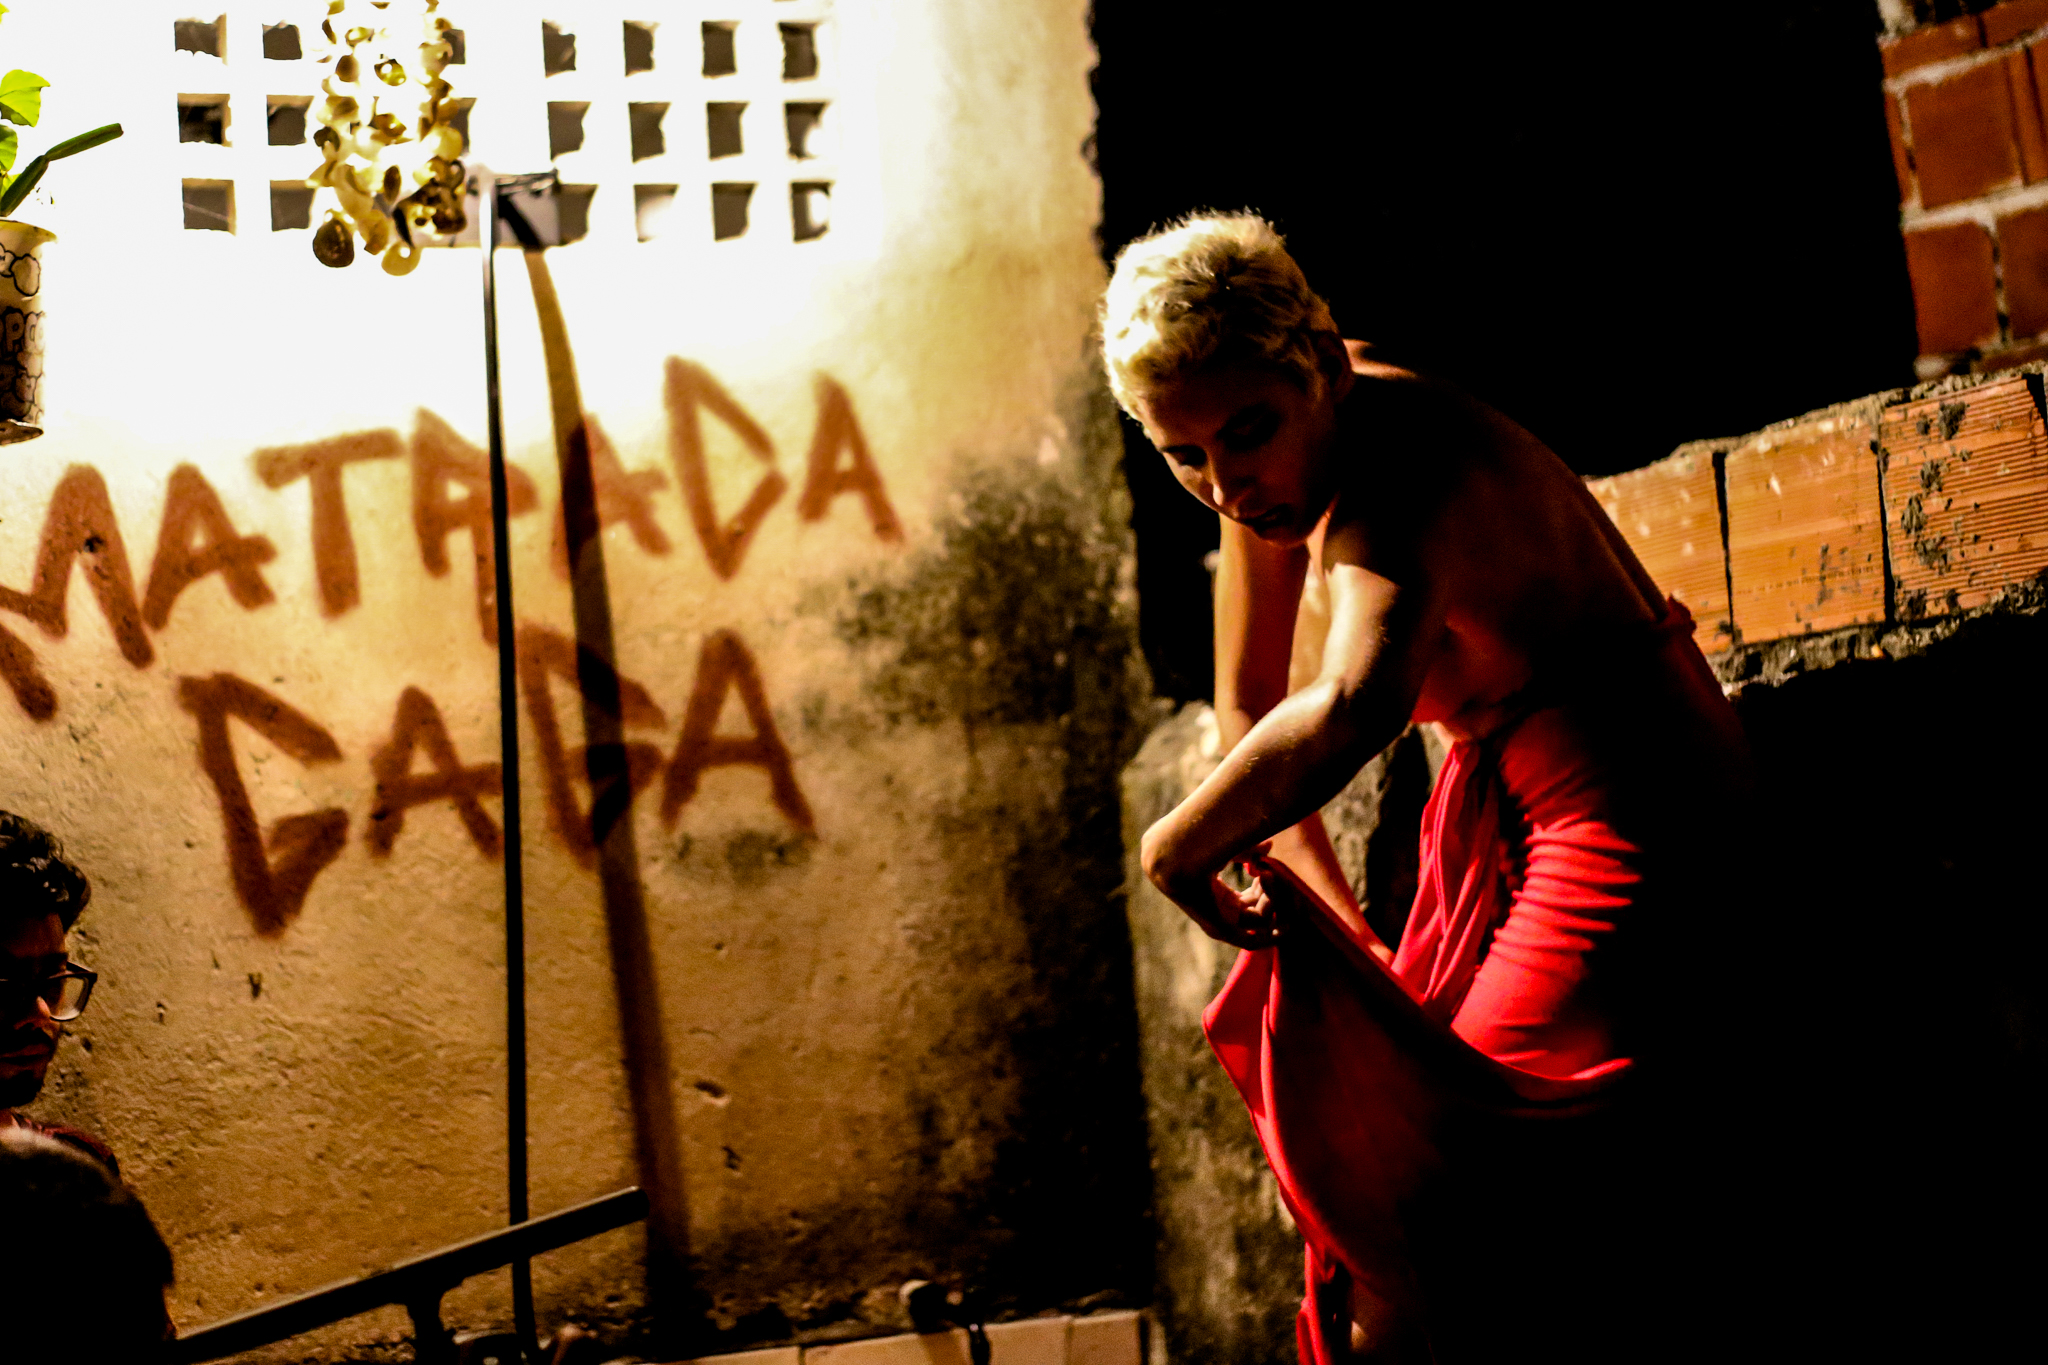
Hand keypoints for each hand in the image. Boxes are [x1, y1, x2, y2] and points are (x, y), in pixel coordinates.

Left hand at [1155, 849, 1300, 949]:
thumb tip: (1269, 847)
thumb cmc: (1200, 847)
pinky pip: (1254, 941)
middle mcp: (1220, 913)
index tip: (1265, 865)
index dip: (1268, 885)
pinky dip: (1273, 936)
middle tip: (1266, 871)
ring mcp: (1220, 923)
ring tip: (1265, 875)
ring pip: (1262, 921)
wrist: (1178, 854)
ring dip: (1273, 901)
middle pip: (1261, 912)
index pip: (1255, 900)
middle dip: (1273, 893)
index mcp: (1219, 896)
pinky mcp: (1220, 929)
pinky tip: (1287, 922)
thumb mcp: (1230, 850)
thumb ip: (1250, 852)